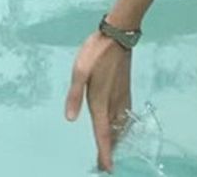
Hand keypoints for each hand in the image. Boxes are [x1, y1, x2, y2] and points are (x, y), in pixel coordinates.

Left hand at [65, 31, 132, 172]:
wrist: (119, 33)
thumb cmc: (97, 51)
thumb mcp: (79, 70)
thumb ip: (74, 95)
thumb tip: (70, 118)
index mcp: (100, 100)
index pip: (102, 132)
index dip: (105, 151)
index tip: (107, 167)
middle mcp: (113, 101)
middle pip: (114, 131)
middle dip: (111, 148)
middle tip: (106, 164)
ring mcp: (121, 94)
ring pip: (121, 123)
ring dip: (117, 138)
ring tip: (113, 149)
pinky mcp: (125, 87)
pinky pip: (126, 113)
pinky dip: (123, 125)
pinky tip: (122, 125)